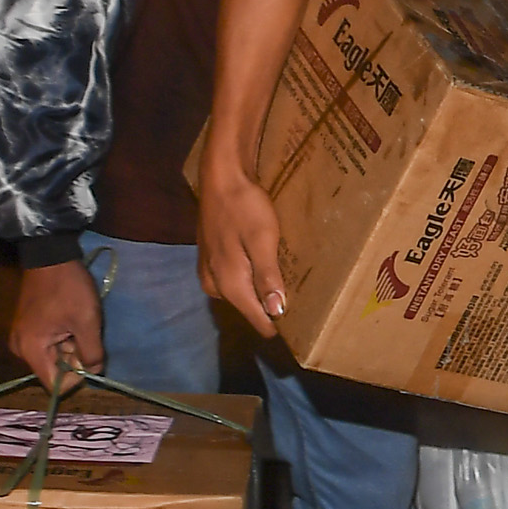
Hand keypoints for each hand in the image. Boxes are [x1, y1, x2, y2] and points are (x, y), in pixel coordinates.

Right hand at [10, 260, 105, 382]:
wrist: (50, 255)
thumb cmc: (68, 289)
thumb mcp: (87, 321)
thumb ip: (92, 353)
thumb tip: (94, 373)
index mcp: (31, 350)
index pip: (53, 384)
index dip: (75, 378)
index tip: (90, 358)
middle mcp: (20, 349)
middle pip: (53, 370)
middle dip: (74, 358)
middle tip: (85, 334)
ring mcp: (21, 337)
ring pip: (52, 356)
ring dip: (70, 346)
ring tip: (78, 324)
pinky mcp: (26, 327)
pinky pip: (47, 343)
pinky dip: (63, 337)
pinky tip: (70, 320)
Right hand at [196, 154, 287, 325]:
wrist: (221, 177)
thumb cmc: (244, 207)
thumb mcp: (262, 240)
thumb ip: (267, 277)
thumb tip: (275, 311)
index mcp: (229, 283)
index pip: (255, 317)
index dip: (275, 324)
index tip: (296, 331)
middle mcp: (214, 284)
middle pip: (246, 307)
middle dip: (269, 310)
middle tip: (298, 308)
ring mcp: (209, 272)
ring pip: (239, 295)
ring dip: (259, 294)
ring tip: (286, 292)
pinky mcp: (210, 260)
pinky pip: (233, 282)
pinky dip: (249, 281)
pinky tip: (264, 273)